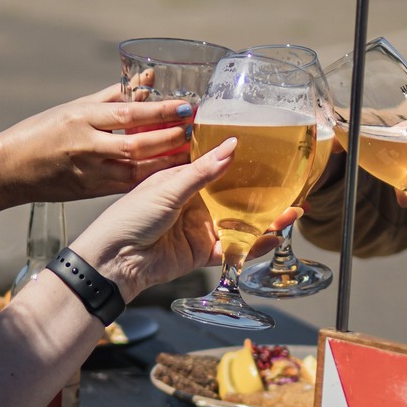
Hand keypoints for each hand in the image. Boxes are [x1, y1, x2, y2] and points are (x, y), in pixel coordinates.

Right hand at [0, 84, 194, 211]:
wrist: (9, 170)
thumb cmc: (43, 130)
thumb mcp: (76, 106)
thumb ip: (116, 94)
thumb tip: (150, 78)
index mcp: (82, 118)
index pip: (128, 114)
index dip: (159, 111)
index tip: (185, 108)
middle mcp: (86, 146)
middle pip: (137, 144)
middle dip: (169, 138)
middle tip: (194, 131)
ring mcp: (90, 172)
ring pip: (136, 169)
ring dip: (167, 161)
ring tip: (191, 152)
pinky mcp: (92, 192)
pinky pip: (128, 185)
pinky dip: (151, 178)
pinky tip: (171, 172)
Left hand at [68, 138, 289, 300]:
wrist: (114, 261)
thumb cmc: (130, 217)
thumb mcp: (168, 188)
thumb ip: (203, 171)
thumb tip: (232, 146)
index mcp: (183, 181)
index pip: (219, 168)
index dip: (244, 165)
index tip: (271, 159)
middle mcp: (194, 203)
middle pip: (236, 198)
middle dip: (263, 196)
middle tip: (292, 190)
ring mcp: (200, 229)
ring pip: (240, 224)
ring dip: (266, 221)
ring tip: (292, 213)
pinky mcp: (201, 253)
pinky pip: (233, 249)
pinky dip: (253, 246)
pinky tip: (273, 238)